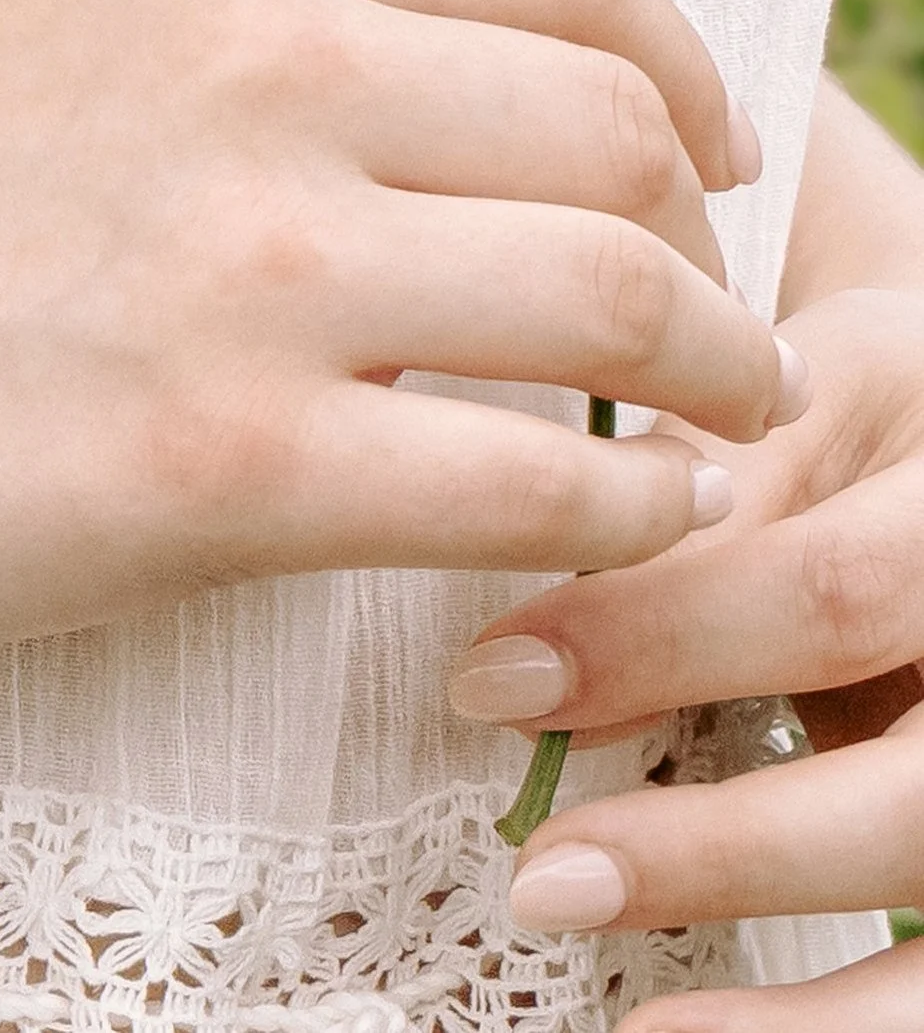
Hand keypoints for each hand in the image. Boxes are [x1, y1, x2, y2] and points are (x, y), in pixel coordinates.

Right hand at [0, 0, 798, 652]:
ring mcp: (245, 258)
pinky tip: (622, 525)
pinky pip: (541, 485)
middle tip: (702, 321)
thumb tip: (537, 23)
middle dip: (703, 241)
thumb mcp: (71, 1)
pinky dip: (630, 515)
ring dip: (717, 383)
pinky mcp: (224, 461)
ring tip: (713, 430)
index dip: (683, 61)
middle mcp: (254, 55)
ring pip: (625, 303)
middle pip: (620, 129)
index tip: (699, 151)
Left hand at [447, 287, 923, 1027]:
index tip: (491, 679)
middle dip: (716, 836)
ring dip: (751, 915)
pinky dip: (825, 1026)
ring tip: (598, 961)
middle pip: (902, 776)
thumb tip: (544, 631)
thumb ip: (706, 497)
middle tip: (540, 873)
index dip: (655, 640)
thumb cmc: (882, 411)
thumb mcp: (809, 403)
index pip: (827, 588)